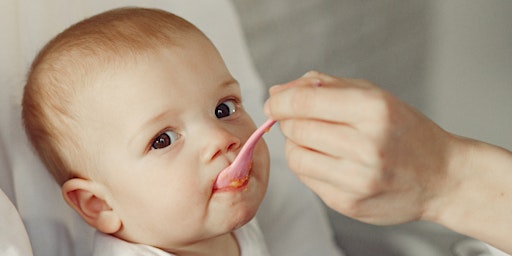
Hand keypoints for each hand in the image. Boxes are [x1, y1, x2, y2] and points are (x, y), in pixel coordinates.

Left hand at [264, 71, 452, 224]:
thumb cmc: (405, 132)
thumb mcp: (374, 95)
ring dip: (296, 145)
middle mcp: (367, 146)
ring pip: (295, 157)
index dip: (280, 101)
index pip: (304, 103)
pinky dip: (309, 165)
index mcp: (374, 110)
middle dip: (289, 121)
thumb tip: (278, 92)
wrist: (441, 177)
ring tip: (315, 140)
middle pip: (296, 130)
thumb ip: (325, 87)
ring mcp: (357, 180)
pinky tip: (328, 160)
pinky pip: (307, 180)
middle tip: (300, 119)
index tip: (274, 102)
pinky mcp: (349, 203)